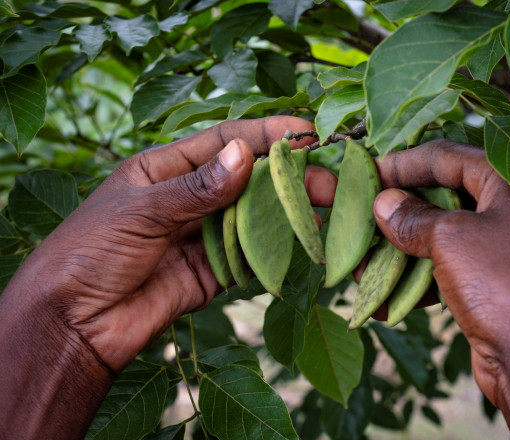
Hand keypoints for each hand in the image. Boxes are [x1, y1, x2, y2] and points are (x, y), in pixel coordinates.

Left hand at [0, 116, 321, 438]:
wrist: (76, 322)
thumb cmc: (91, 251)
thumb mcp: (140, 210)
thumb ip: (196, 188)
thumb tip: (244, 156)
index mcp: (167, 169)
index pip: (225, 141)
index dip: (266, 134)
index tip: (306, 131)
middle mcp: (192, 197)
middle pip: (249, 179)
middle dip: (289, 177)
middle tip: (331, 180)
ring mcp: (205, 234)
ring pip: (256, 216)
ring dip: (289, 212)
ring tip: (328, 207)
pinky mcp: (215, 271)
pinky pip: (251, 255)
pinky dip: (276, 248)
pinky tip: (304, 240)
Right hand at [373, 140, 509, 438]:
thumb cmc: (502, 283)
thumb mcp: (450, 238)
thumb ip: (412, 217)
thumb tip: (384, 204)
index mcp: (508, 185)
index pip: (446, 157)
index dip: (404, 163)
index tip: (369, 172)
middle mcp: (506, 212)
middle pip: (441, 197)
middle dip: (399, 209)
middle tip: (363, 214)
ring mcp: (497, 251)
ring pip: (438, 238)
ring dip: (399, 248)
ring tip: (364, 259)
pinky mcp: (487, 285)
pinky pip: (443, 270)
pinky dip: (414, 278)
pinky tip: (384, 295)